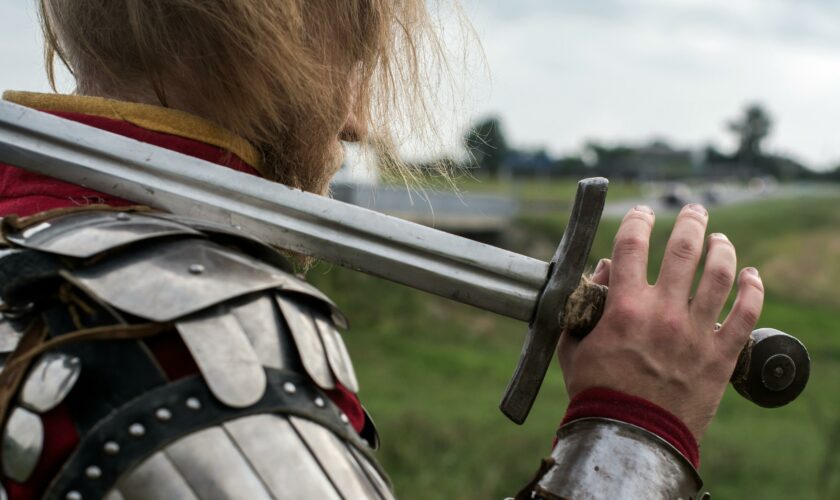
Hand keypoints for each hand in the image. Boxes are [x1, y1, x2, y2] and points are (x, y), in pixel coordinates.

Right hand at [557, 204, 764, 440]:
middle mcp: (664, 313)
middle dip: (691, 221)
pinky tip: (752, 275)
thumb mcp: (574, 346)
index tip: (642, 213)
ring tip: (720, 240)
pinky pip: (747, 314)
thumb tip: (603, 271)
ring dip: (723, 249)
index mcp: (625, 308)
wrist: (631, 436)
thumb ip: (583, 306)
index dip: (637, 221)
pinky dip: (754, 289)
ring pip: (720, 275)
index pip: (632, 246)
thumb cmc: (597, 392)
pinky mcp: (721, 355)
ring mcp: (697, 333)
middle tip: (694, 211)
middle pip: (684, 249)